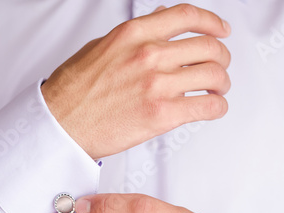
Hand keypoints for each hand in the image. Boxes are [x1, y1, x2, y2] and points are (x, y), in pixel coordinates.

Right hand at [41, 4, 230, 158]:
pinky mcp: (162, 114)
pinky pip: (208, 106)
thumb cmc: (75, 90)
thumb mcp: (102, 46)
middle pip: (208, 47)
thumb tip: (160, 19)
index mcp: (134, 34)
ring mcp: (157, 84)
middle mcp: (149, 55)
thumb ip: (136, 34)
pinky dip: (218, 107)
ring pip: (213, 76)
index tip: (221, 30)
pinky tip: (213, 107)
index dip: (212, 22)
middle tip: (220, 66)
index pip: (187, 16)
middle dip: (221, 57)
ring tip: (217, 90)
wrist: (61, 123)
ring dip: (222, 83)